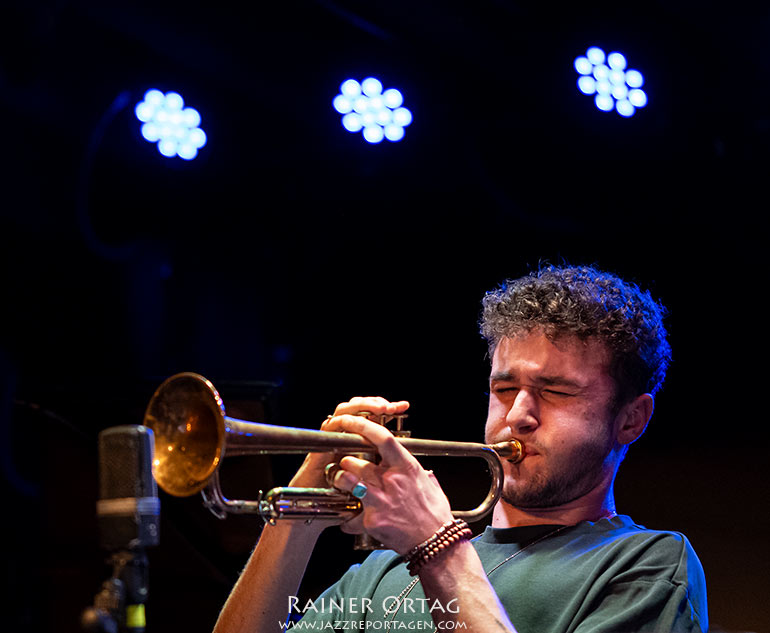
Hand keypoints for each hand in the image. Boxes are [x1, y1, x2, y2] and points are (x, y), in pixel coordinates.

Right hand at [287, 397, 408, 489]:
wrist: (311, 512)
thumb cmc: (337, 499)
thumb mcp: (368, 482)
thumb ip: (381, 469)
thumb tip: (410, 463)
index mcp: (356, 442)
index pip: (372, 416)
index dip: (387, 408)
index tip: (403, 406)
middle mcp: (343, 436)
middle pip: (358, 408)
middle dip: (375, 402)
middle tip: (391, 405)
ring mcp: (330, 439)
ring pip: (343, 411)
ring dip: (362, 406)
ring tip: (380, 408)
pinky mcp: (320, 446)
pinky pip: (330, 427)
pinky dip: (343, 420)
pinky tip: (357, 421)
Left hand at [323, 398, 453, 554]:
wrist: (435, 543)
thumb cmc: (435, 515)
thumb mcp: (430, 485)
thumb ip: (420, 473)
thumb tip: (420, 470)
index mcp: (406, 467)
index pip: (382, 437)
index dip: (363, 425)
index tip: (350, 420)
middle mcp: (391, 480)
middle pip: (355, 460)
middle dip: (346, 461)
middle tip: (346, 464)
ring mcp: (380, 499)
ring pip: (346, 479)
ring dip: (340, 480)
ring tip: (342, 484)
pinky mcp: (372, 520)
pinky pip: (350, 515)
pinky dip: (347, 519)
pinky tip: (350, 521)